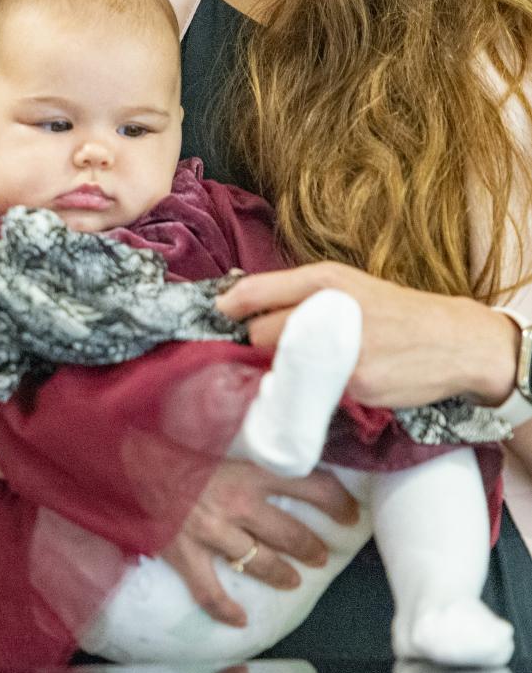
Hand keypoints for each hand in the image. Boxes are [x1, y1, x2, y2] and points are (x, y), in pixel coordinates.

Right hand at [160, 457, 358, 626]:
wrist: (124, 458)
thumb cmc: (172, 448)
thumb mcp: (221, 444)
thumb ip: (251, 460)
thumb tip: (287, 468)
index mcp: (249, 470)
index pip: (310, 485)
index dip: (337, 503)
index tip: (350, 514)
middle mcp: (237, 502)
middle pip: (289, 532)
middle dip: (311, 547)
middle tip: (320, 556)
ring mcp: (210, 531)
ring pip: (259, 561)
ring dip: (281, 574)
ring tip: (292, 581)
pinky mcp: (184, 553)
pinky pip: (210, 591)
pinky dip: (225, 609)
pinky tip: (239, 620)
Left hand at [217, 262, 519, 408]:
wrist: (453, 341)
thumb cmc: (394, 313)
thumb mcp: (347, 285)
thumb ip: (295, 292)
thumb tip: (235, 302)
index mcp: (324, 279)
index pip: (251, 293)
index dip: (227, 310)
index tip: (218, 321)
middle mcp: (327, 309)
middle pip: (257, 334)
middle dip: (259, 347)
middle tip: (279, 352)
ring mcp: (339, 349)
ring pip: (278, 367)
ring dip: (281, 373)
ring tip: (307, 369)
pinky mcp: (352, 383)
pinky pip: (308, 392)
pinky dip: (310, 392)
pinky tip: (331, 385)